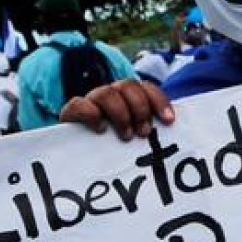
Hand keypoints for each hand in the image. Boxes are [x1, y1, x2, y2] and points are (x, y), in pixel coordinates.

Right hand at [59, 80, 174, 140]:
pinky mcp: (71, 111)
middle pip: (128, 86)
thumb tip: (170, 131)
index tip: (169, 121)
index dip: (159, 101)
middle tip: (144, 132)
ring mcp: (91, 100)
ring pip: (107, 93)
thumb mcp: (133, 137)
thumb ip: (147, 130)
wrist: (76, 156)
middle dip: (140, 109)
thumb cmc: (112, 146)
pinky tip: (100, 130)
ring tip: (126, 136)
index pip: (147, 87)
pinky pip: (79, 103)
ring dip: (120, 114)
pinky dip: (91, 114)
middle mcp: (111, 94)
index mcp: (128, 97)